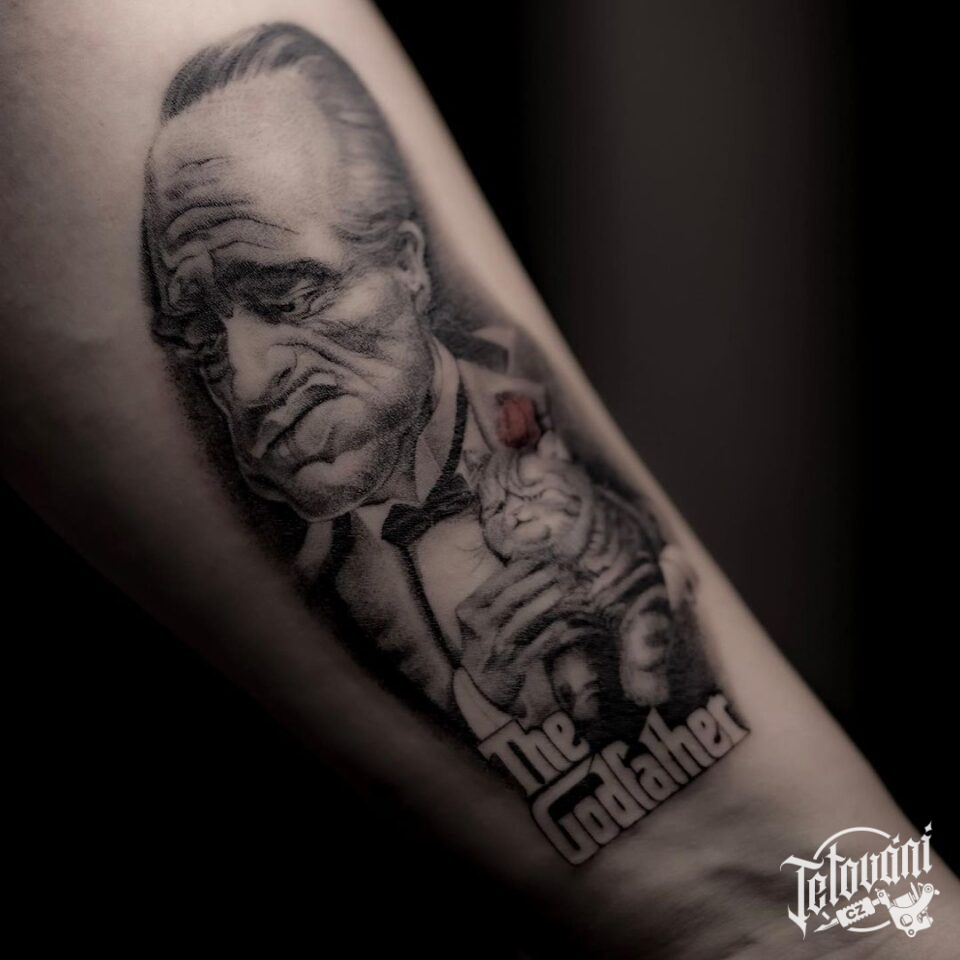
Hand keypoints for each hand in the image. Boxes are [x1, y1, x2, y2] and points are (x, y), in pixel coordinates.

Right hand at [456, 557, 577, 707]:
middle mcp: (479, 628)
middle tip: (559, 569)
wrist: (481, 686)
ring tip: (564, 590)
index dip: (521, 568)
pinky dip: (548, 637)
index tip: (543, 556)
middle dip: (537, 581)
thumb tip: (532, 560)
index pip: (496, 584)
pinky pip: (533, 650)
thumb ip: (500, 592)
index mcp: (470, 611)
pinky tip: (563, 624)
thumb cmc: (487, 639)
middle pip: (510, 599)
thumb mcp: (482, 615)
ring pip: (521, 622)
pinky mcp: (511, 669)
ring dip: (545, 603)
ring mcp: (495, 649)